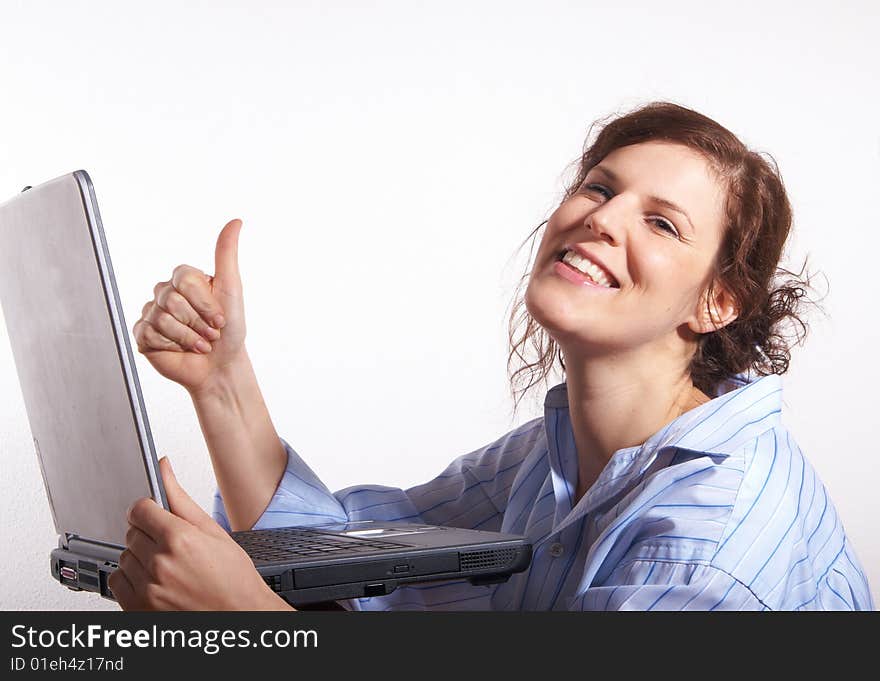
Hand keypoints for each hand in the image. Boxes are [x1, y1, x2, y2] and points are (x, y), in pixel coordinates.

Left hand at [107, 457, 293, 610]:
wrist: (239, 615)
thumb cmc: (233, 578)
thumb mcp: (213, 531)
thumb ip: (181, 499)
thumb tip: (164, 468)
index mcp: (179, 539)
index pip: (140, 509)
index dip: (149, 510)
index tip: (155, 514)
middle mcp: (160, 563)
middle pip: (132, 532)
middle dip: (147, 534)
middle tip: (171, 545)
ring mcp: (147, 588)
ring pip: (124, 556)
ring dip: (140, 557)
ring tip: (167, 566)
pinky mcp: (138, 608)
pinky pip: (118, 582)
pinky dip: (131, 579)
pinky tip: (155, 580)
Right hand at [132, 219, 246, 394]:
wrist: (220, 365)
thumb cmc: (229, 330)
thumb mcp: (232, 288)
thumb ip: (227, 254)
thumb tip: (235, 221)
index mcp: (184, 279)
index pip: (184, 279)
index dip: (205, 303)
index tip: (220, 316)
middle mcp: (165, 293)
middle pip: (172, 300)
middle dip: (198, 322)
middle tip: (209, 332)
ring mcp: (152, 313)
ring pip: (161, 319)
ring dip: (188, 336)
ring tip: (199, 342)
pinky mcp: (143, 334)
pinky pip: (150, 334)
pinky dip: (172, 345)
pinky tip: (180, 349)